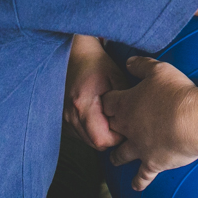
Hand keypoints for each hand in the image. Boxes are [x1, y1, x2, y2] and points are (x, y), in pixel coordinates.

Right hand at [63, 35, 129, 149]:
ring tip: (110, 117)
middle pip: (94, 144)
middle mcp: (70, 114)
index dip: (117, 137)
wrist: (75, 54)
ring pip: (86, 141)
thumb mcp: (116, 77)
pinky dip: (91, 131)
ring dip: (100, 135)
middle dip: (110, 138)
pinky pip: (80, 134)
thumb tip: (134, 120)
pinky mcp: (63, 118)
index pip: (101, 139)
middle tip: (121, 122)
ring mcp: (64, 117)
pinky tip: (99, 117)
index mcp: (83, 104)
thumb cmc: (97, 64)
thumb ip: (125, 100)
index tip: (127, 126)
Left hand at [103, 56, 197, 190]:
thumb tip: (128, 61)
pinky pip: (142, 175)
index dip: (108, 101)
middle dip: (110, 128)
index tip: (108, 102)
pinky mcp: (153, 162)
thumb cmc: (176, 92)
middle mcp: (128, 127)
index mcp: (127, 104)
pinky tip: (136, 186)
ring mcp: (139, 147)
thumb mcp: (159, 69)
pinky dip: (139, 181)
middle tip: (111, 129)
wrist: (193, 120)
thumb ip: (141, 65)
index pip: (108, 102)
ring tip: (115, 158)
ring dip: (118, 156)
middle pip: (111, 129)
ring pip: (121, 154)